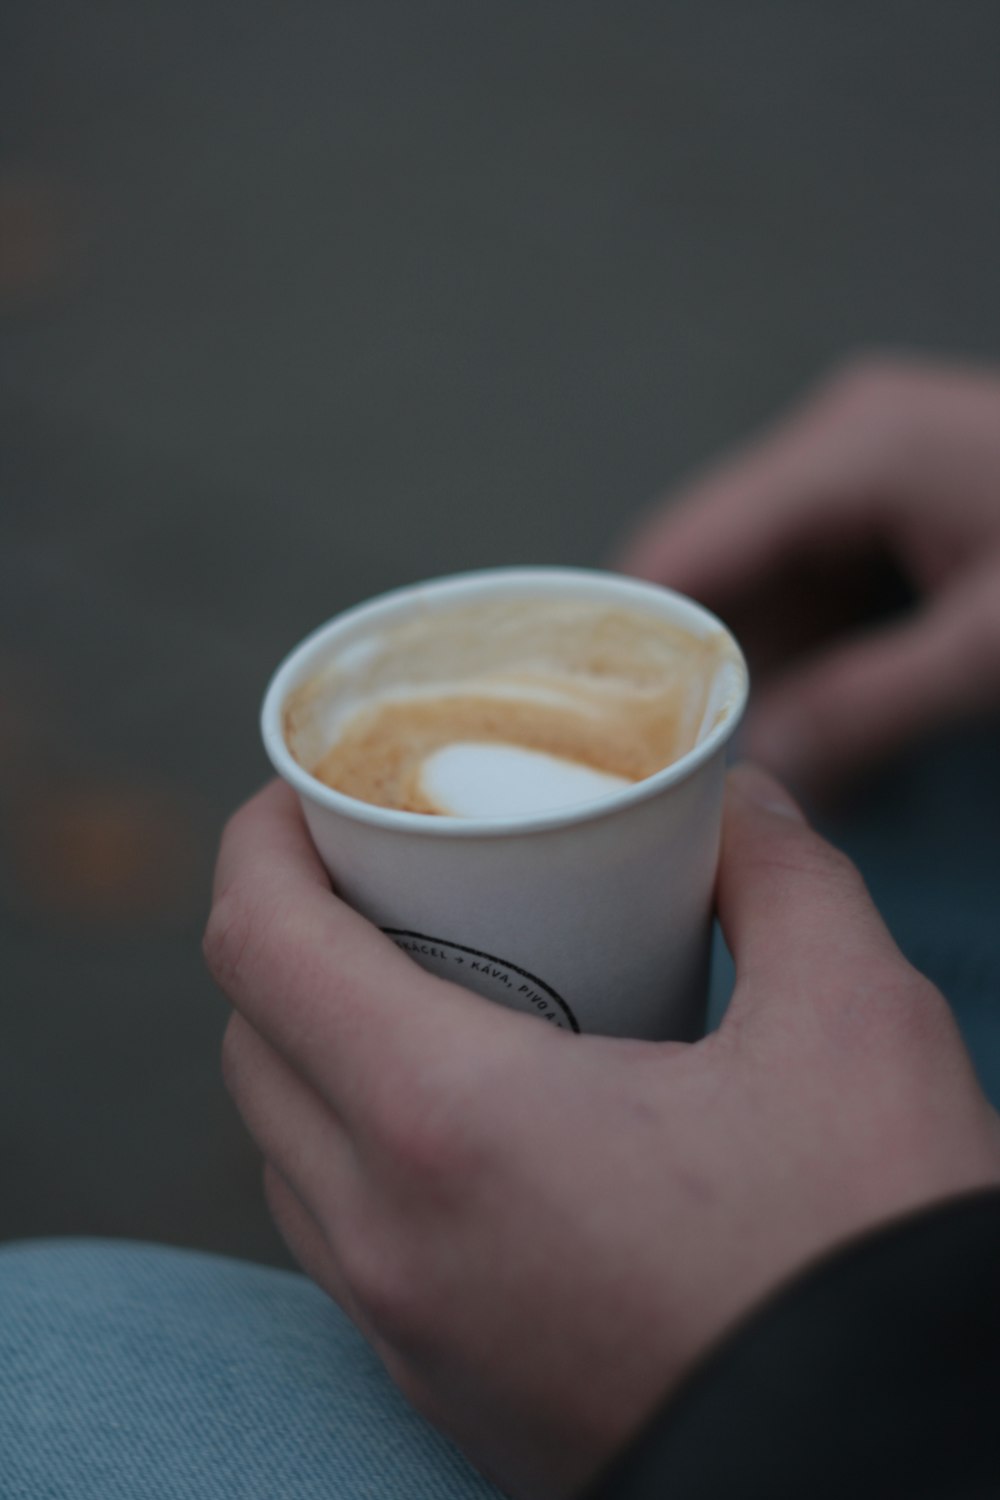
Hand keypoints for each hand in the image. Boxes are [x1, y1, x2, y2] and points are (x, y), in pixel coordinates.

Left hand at [206, 776, 999, 1498]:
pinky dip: (357, 1152)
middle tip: (382, 879)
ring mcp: (406, 1332)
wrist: (896, 1473)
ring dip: (315, 1048)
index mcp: (449, 1124)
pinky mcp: (445, 1390)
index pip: (261, 944)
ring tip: (419, 989)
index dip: (258, 841)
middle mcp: (389, 1239)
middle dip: (290, 934)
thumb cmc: (868, 1254)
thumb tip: (741, 802)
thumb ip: (784, 878)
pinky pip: (342, 1244)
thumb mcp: (855, 1023)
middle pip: (255, 1042)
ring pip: (286, 1151)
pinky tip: (463, 1126)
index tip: (301, 793)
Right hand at [617, 356, 999, 795]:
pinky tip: (803, 727)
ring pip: (760, 588)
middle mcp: (836, 449)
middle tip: (647, 772)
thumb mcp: (996, 646)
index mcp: (846, 450)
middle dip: (686, 671)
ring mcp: (866, 479)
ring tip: (724, 768)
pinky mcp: (895, 516)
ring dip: (748, 676)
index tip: (573, 732)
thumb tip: (753, 779)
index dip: (615, 638)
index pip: (681, 547)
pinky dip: (803, 660)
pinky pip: (815, 592)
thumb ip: (868, 708)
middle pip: (710, 569)